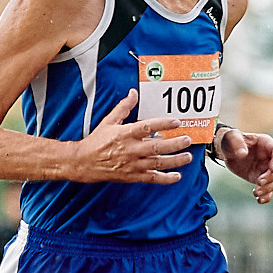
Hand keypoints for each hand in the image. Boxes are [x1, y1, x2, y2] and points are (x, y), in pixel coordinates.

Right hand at [69, 89, 192, 183]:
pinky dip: (165, 178)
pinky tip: (177, 176)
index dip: (162, 124)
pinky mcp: (133, 176)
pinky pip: (152, 178)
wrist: (84, 163)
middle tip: (187, 139)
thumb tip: (133, 94)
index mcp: (125, 135)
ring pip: (158, 163)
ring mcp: (133, 164)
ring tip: (188, 157)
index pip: (146, 127)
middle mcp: (131, 150)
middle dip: (174, 144)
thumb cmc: (97, 142)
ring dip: (175, 161)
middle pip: (157, 147)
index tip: (176, 121)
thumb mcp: (109, 121)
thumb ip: (123, 108)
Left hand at [217, 128, 272, 203]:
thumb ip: (237, 143)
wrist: (227, 151)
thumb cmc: (230, 140)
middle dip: (270, 177)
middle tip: (259, 182)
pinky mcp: (260, 179)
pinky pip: (268, 189)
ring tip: (256, 192)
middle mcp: (270, 157)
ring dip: (267, 188)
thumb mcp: (231, 137)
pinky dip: (266, 196)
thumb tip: (242, 154)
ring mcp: (266, 169)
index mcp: (266, 143)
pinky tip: (259, 200)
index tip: (271, 169)